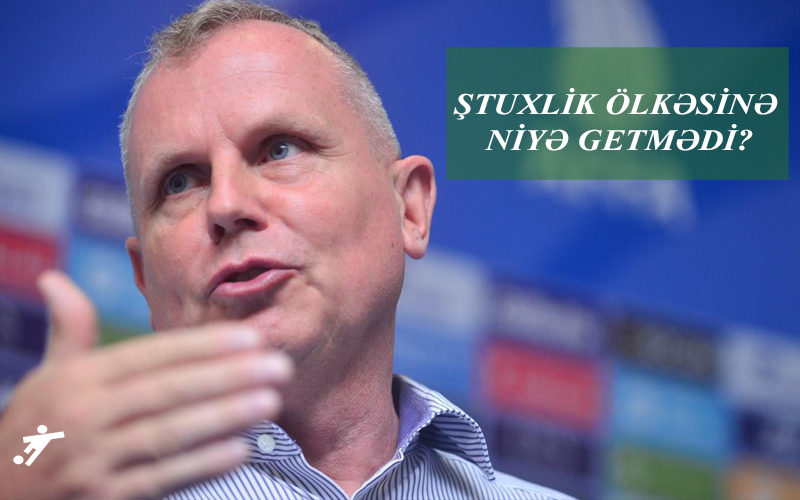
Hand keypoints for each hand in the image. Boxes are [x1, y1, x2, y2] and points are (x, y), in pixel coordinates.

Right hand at [0, 270, 292, 499]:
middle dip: (229, 377)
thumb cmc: (30, 429)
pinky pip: (159, 479)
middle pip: (168, 391)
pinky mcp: (103, 499)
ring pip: (169, 433)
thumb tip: (55, 277)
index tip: (252, 338)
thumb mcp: (45, 378)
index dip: (204, 347)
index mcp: (77, 380)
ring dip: (224, 417)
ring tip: (270, 401)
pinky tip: (240, 449)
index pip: (151, 356)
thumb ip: (68, 330)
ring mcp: (92, 461)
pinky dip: (201, 465)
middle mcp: (84, 416)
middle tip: (280, 366)